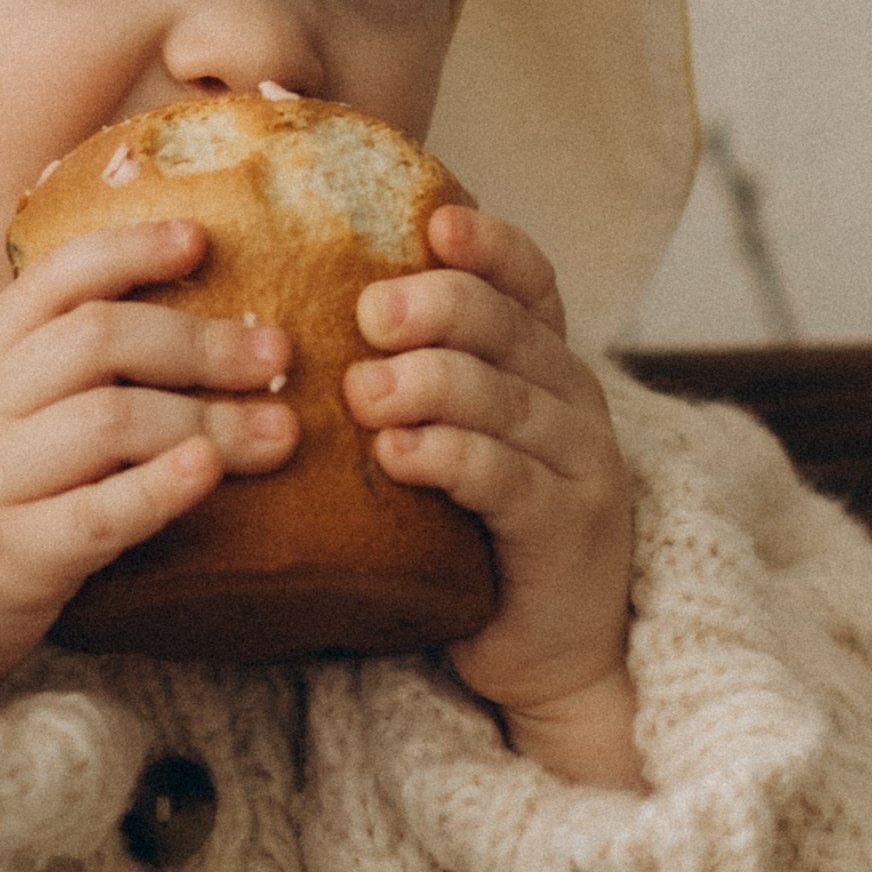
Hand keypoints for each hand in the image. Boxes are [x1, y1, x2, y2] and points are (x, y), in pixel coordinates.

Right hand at [0, 222, 297, 691]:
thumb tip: (195, 328)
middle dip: (198, 342)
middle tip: (276, 353)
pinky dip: (158, 489)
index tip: (199, 241)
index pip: (53, 281)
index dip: (128, 252)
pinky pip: (93, 514)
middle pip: (96, 343)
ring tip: (279, 431)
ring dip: (205, 419)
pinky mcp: (12, 558)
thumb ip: (59, 372)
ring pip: (105, 422)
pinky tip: (208, 474)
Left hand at [343, 202, 644, 787]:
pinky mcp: (568, 526)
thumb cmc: (468, 530)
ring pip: (504, 397)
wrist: (546, 650)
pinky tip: (399, 454)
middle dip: (440, 306)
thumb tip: (290, 304)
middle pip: (508, 326)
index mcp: (541, 359)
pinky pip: (506, 477)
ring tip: (363, 391)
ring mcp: (581, 461)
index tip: (435, 221)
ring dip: (430, 384)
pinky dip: (449, 457)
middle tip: (370, 312)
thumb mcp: (443, 435)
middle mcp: (572, 396)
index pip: (529, 277)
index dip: (488, 244)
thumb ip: (399, 371)